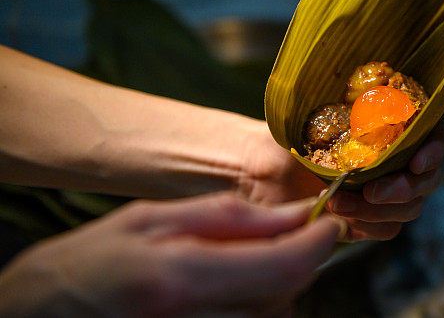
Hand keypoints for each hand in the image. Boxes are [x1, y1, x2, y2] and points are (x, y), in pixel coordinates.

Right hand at [0, 192, 343, 316]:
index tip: (328, 222)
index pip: (284, 266)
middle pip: (288, 294)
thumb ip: (229, 218)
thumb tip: (295, 213)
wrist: (38, 316)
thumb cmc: (88, 263)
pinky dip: (256, 305)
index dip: (319, 242)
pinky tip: (229, 288)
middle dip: (297, 259)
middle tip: (282, 233)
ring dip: (276, 283)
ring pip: (275, 314)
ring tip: (237, 262)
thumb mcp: (152, 220)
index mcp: (179, 278)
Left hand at [237, 121, 443, 241]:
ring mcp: (386, 189)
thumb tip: (371, 108)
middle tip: (374, 191)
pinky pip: (386, 228)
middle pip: (427, 178)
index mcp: (391, 125)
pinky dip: (367, 224)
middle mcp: (396, 157)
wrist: (258, 171)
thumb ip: (343, 115)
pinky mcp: (370, 218)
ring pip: (409, 207)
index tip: (417, 160)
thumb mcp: (314, 117)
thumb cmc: (286, 136)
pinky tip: (338, 214)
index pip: (434, 134)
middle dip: (405, 188)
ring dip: (379, 209)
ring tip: (339, 203)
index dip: (435, 149)